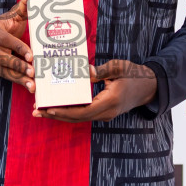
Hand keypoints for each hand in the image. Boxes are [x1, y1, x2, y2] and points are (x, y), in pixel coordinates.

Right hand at [0, 0, 41, 92]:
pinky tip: (29, 86)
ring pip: (2, 70)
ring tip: (32, 85)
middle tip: (32, 71)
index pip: (4, 39)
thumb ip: (25, 3)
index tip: (30, 55)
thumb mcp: (13, 14)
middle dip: (17, 65)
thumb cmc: (4, 25)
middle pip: (1, 57)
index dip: (17, 47)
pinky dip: (16, 82)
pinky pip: (4, 76)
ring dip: (17, 78)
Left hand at [36, 60, 156, 121]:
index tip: (49, 108)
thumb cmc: (134, 74)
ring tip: (41, 111)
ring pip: (79, 118)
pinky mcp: (103, 112)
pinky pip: (84, 114)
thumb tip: (87, 71)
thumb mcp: (120, 68)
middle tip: (36, 111)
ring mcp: (105, 114)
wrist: (149, 87)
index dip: (65, 111)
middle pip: (77, 118)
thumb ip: (103, 70)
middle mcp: (106, 112)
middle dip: (56, 115)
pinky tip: (57, 107)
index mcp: (110, 101)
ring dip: (60, 115)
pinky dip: (69, 111)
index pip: (83, 111)